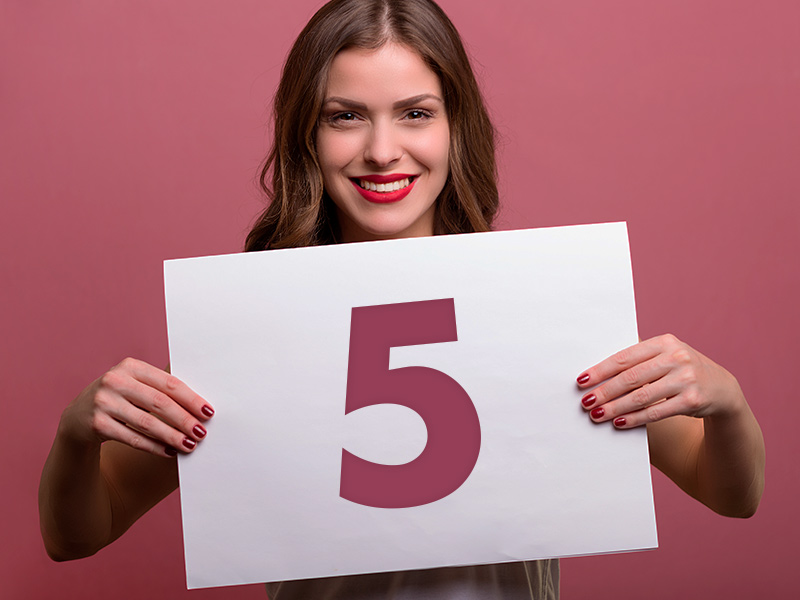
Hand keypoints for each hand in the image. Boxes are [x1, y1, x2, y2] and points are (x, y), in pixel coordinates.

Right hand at [60, 357, 213, 456]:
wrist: (77, 418)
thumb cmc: (118, 399)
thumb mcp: (134, 385)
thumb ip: (160, 389)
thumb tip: (198, 405)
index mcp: (131, 366)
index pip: (168, 383)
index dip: (191, 398)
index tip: (208, 412)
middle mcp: (115, 380)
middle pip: (160, 403)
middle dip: (184, 420)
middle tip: (202, 432)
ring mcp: (103, 402)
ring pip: (147, 422)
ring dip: (172, 436)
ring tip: (189, 445)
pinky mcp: (96, 424)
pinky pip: (132, 438)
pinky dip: (154, 446)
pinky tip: (169, 452)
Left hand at [575, 334, 743, 428]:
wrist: (722, 389)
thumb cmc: (681, 371)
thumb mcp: (665, 357)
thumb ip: (639, 360)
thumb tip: (599, 373)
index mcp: (664, 342)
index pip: (625, 357)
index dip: (601, 370)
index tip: (582, 380)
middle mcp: (677, 357)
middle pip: (631, 377)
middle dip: (605, 391)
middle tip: (586, 402)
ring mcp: (686, 378)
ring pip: (642, 396)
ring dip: (616, 407)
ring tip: (597, 415)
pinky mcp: (693, 400)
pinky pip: (657, 412)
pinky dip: (635, 418)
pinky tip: (619, 423)